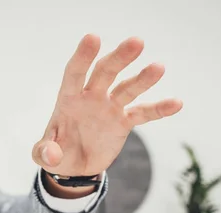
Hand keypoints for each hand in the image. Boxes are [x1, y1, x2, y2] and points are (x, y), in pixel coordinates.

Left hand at [32, 34, 182, 176]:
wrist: (75, 166)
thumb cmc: (56, 153)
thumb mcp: (44, 155)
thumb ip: (44, 153)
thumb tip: (52, 156)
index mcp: (68, 99)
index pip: (75, 73)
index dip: (83, 56)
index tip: (93, 37)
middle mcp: (91, 97)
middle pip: (105, 72)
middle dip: (119, 57)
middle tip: (136, 42)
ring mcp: (109, 107)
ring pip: (127, 88)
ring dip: (142, 79)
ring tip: (159, 67)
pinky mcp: (123, 122)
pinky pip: (143, 113)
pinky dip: (159, 109)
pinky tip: (177, 103)